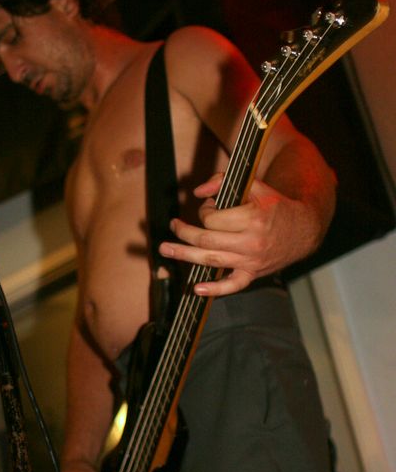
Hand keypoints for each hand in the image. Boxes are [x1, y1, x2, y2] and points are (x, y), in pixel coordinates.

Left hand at [159, 172, 317, 295]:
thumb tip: (197, 192)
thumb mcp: (255, 186)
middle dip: (184, 233)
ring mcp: (251, 260)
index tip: (209, 206)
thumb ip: (223, 181)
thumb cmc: (276, 206)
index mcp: (252, 218)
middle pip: (206, 240)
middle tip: (174, 226)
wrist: (304, 229)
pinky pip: (233, 285)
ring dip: (185, 255)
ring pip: (211, 260)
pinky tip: (196, 289)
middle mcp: (251, 242)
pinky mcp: (253, 273)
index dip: (204, 211)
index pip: (212, 219)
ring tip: (166, 250)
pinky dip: (215, 290)